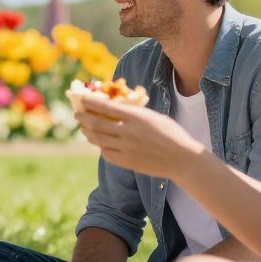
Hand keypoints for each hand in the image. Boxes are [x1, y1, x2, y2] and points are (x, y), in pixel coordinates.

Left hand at [75, 95, 206, 178]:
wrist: (182, 159)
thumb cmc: (170, 133)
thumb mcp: (153, 116)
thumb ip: (133, 113)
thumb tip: (113, 107)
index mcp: (136, 117)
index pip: (106, 107)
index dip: (91, 103)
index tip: (83, 99)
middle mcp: (128, 132)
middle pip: (97, 123)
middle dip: (83, 118)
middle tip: (77, 114)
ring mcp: (126, 148)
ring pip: (98, 139)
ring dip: (88, 132)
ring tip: (84, 128)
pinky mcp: (127, 161)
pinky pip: (106, 153)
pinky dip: (100, 146)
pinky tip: (99, 142)